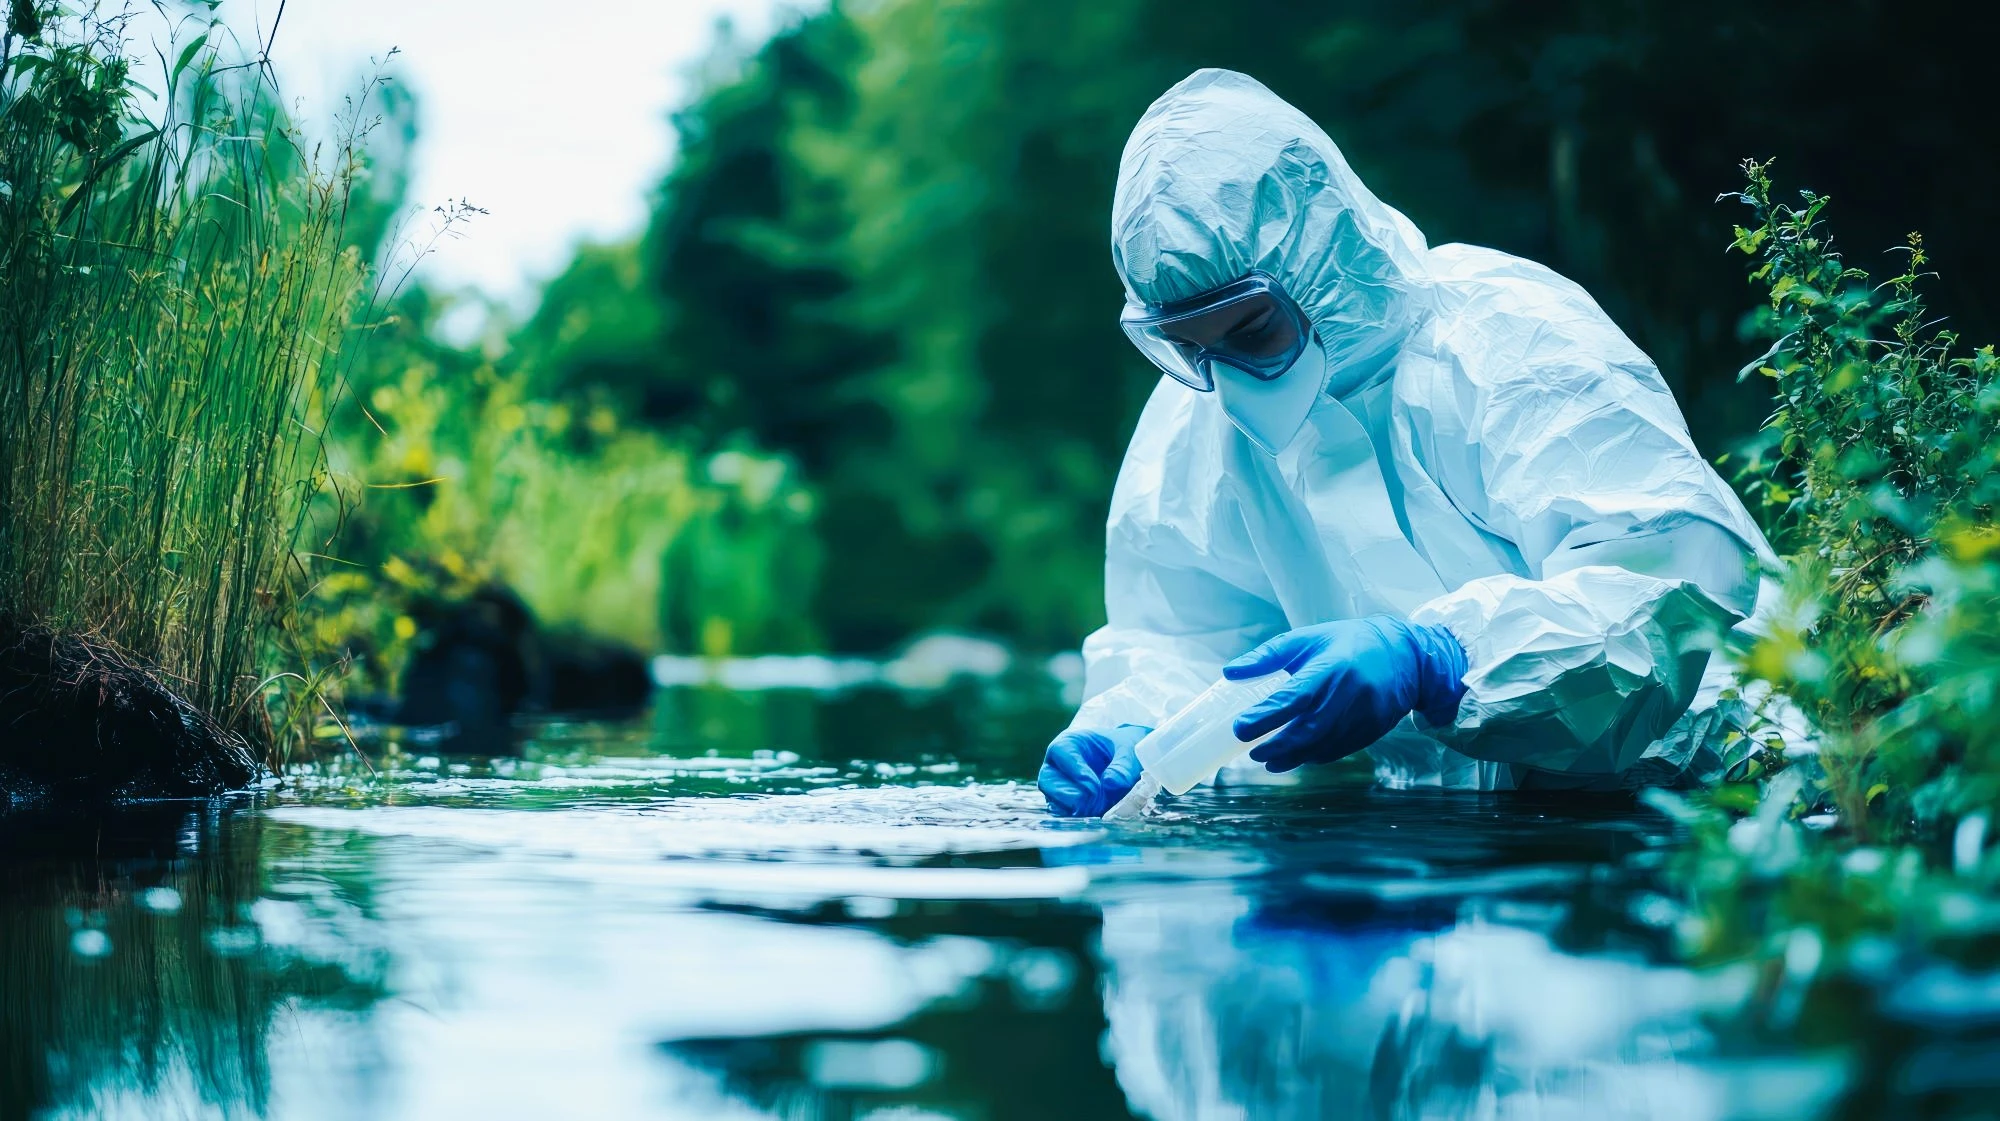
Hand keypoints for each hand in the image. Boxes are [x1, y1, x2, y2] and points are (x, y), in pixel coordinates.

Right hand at [1038, 724, 1150, 816]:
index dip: (1077, 771)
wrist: (1125, 763)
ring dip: (1076, 809)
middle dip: (1071, 795)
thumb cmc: (1122, 751)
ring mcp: (1057, 788)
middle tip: (1095, 799)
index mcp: (1068, 744)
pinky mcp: (1064, 806)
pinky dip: (1079, 819)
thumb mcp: (1128, 752)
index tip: (1095, 786)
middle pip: (1047, 781)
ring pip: (1053, 802)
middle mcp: (1056, 766)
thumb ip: (1122, 767)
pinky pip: (1063, 816)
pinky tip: (1096, 816)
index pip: (1061, 753)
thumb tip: (1111, 784)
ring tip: (1099, 808)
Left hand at [1223, 616, 1465, 772]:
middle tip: (1252, 751)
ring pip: (1323, 745)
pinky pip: (1339, 750)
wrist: (1404, 655)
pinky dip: (1314, 757)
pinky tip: (1296, 758)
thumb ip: (1267, 657)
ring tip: (1268, 760)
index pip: (1295, 696)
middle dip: (1277, 745)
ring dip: (1292, 757)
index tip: (1240, 728)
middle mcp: (1351, 693)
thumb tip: (1229, 673)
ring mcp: (1365, 715)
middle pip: (1309, 728)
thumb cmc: (1346, 643)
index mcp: (1332, 666)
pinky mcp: (1372, 730)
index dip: (1266, 715)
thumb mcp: (1306, 639)